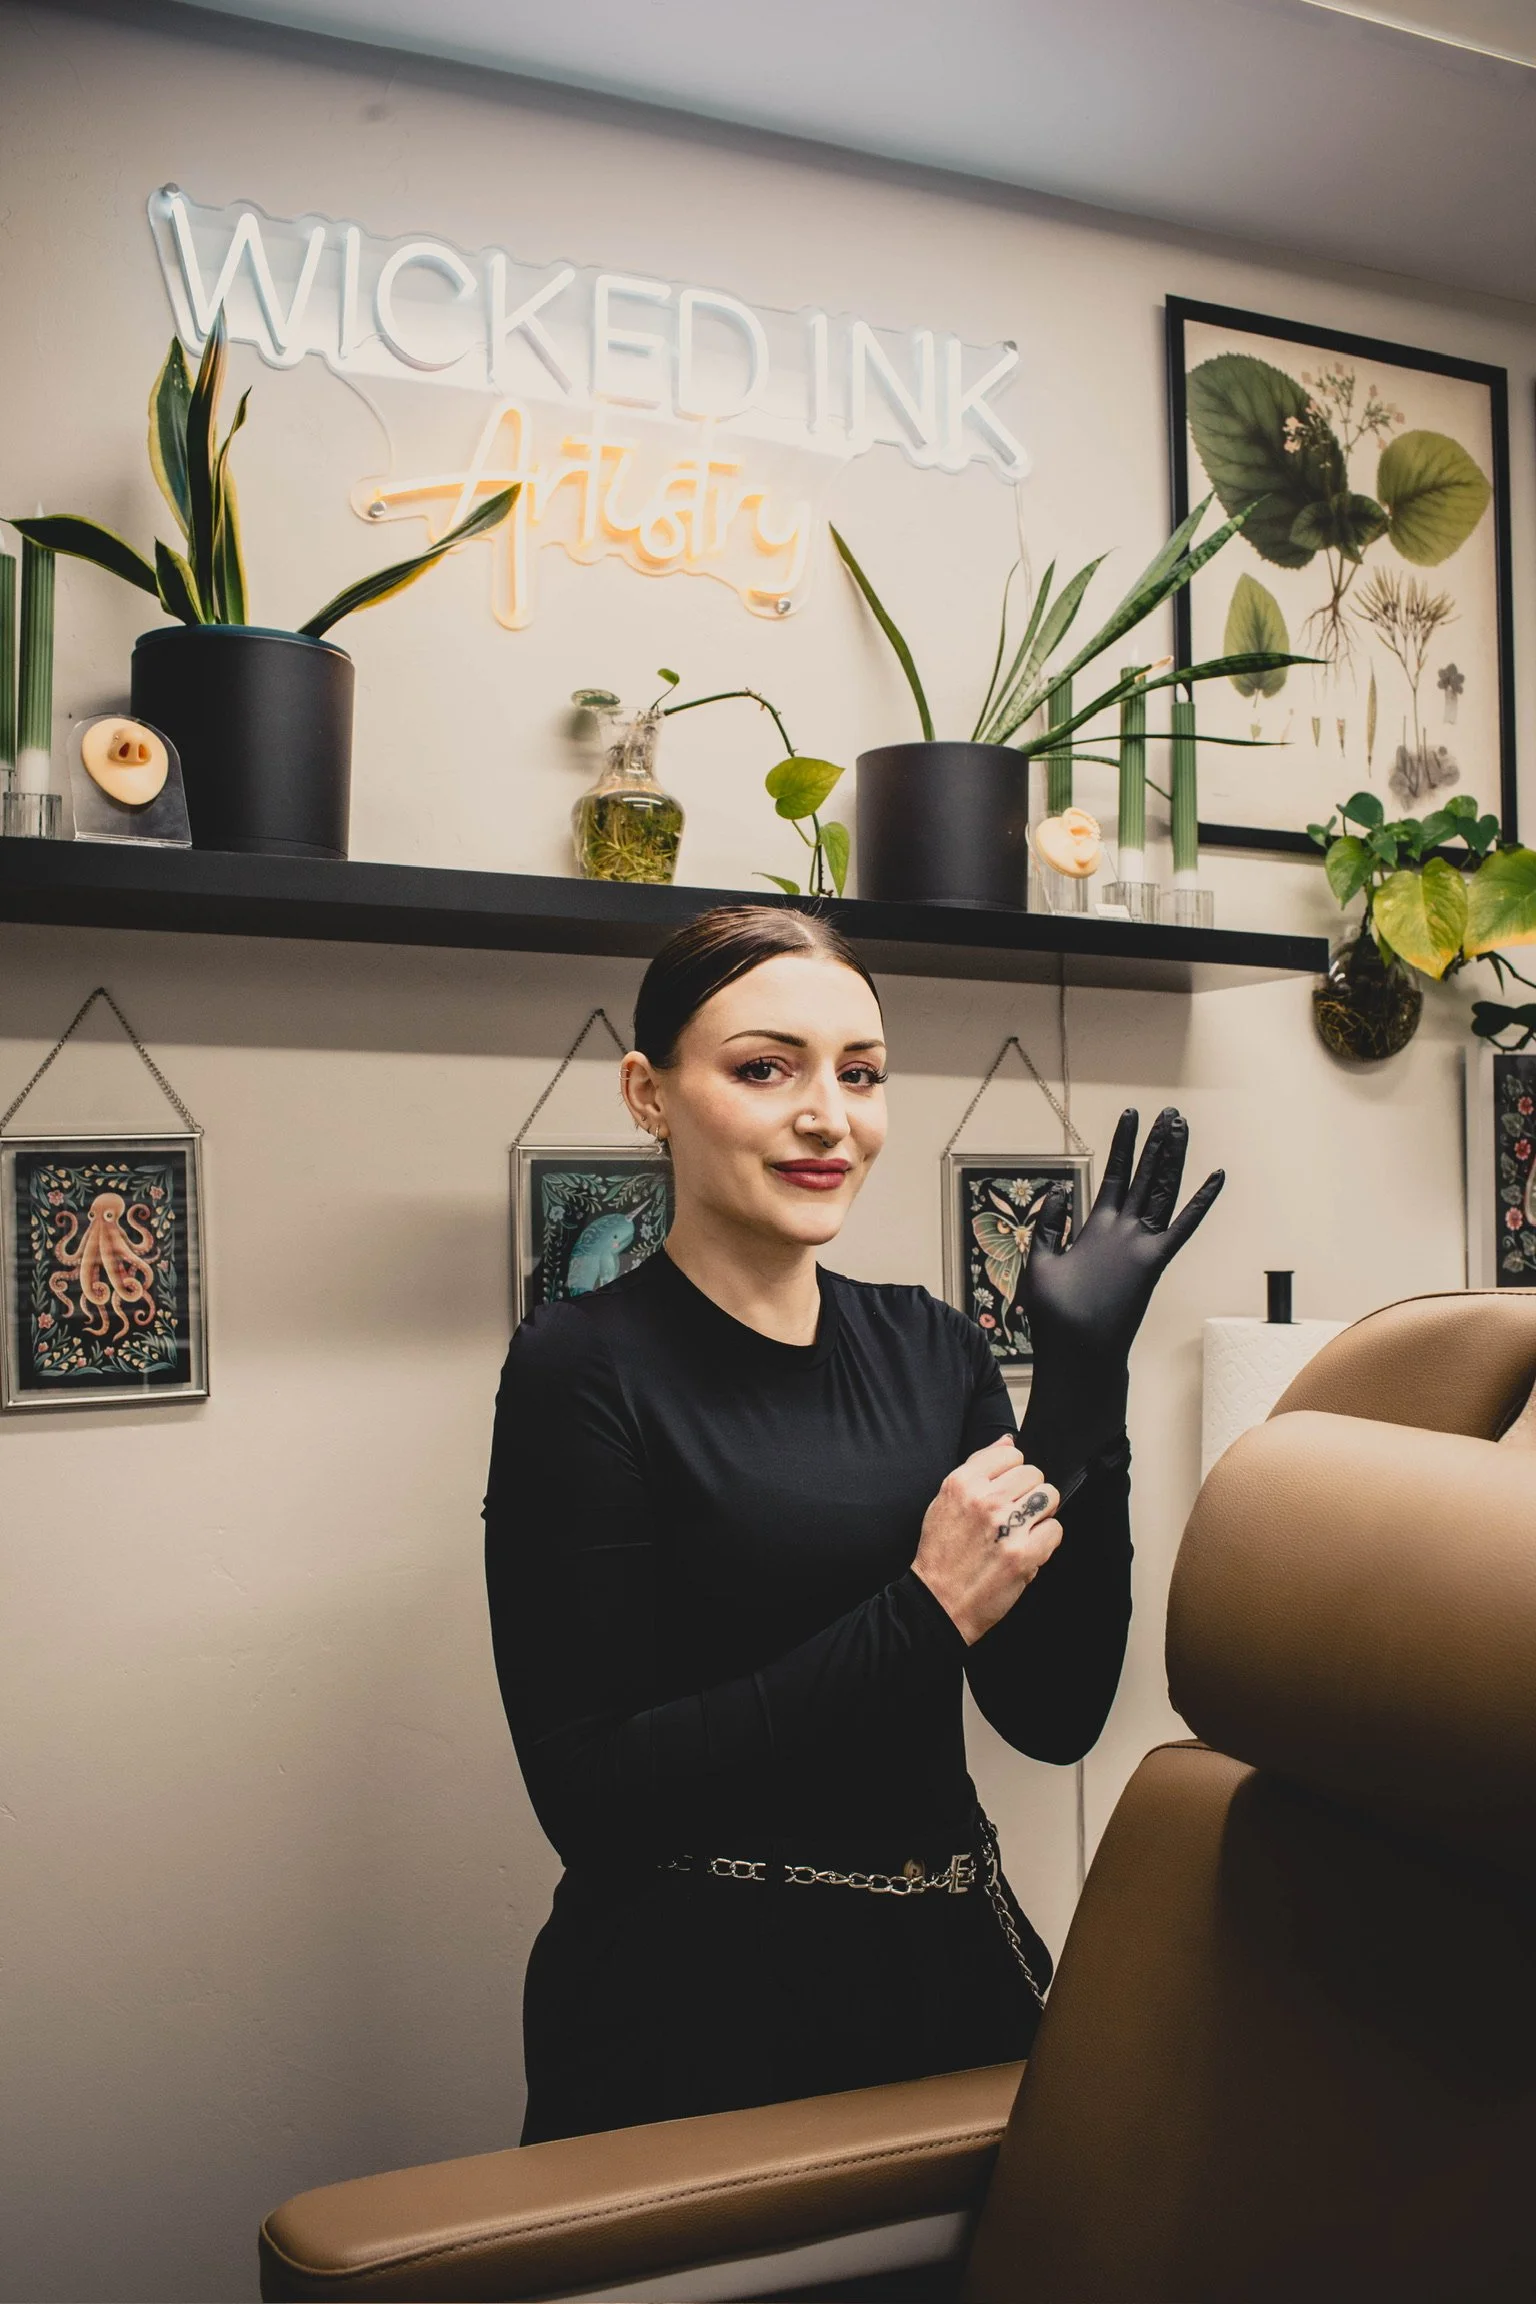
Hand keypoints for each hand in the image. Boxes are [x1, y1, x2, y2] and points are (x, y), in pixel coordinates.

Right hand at [912, 1436, 1061, 1645]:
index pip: (1010, 1454)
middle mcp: (985, 1500)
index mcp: (962, 1483)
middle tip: (1013, 1515)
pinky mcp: (1024, 1554)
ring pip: (1049, 1496)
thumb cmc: (942, 1554)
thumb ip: (977, 1468)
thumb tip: (1008, 1441)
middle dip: (1028, 1493)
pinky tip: (1027, 1549)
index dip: (1012, 1472)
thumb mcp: (945, 1501)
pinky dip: (1045, 1541)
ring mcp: (1007, 1526)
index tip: (1006, 1489)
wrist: (938, 1602)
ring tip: (1023, 1529)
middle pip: (1034, 1474)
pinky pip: (1055, 1529)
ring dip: (1041, 1513)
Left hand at [1021, 1107, 1223, 1412]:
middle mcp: (1124, 1232)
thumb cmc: (1055, 1317)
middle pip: (1144, 1175)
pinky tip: (1216, 1177)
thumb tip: (1060, 1188)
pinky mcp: (1152, 1262)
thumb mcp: (1040, 1261)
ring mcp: (1140, 1245)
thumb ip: (1050, 1223)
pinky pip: (1180, 1227)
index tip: (1130, 1114)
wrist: (1074, 1354)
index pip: (1114, 1175)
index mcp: (1098, 1229)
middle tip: (1169, 1111)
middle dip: (1155, 1143)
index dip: (1122, 1144)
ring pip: (1161, 1190)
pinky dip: (1199, 1202)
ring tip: (1181, 1125)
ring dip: (1172, 1157)